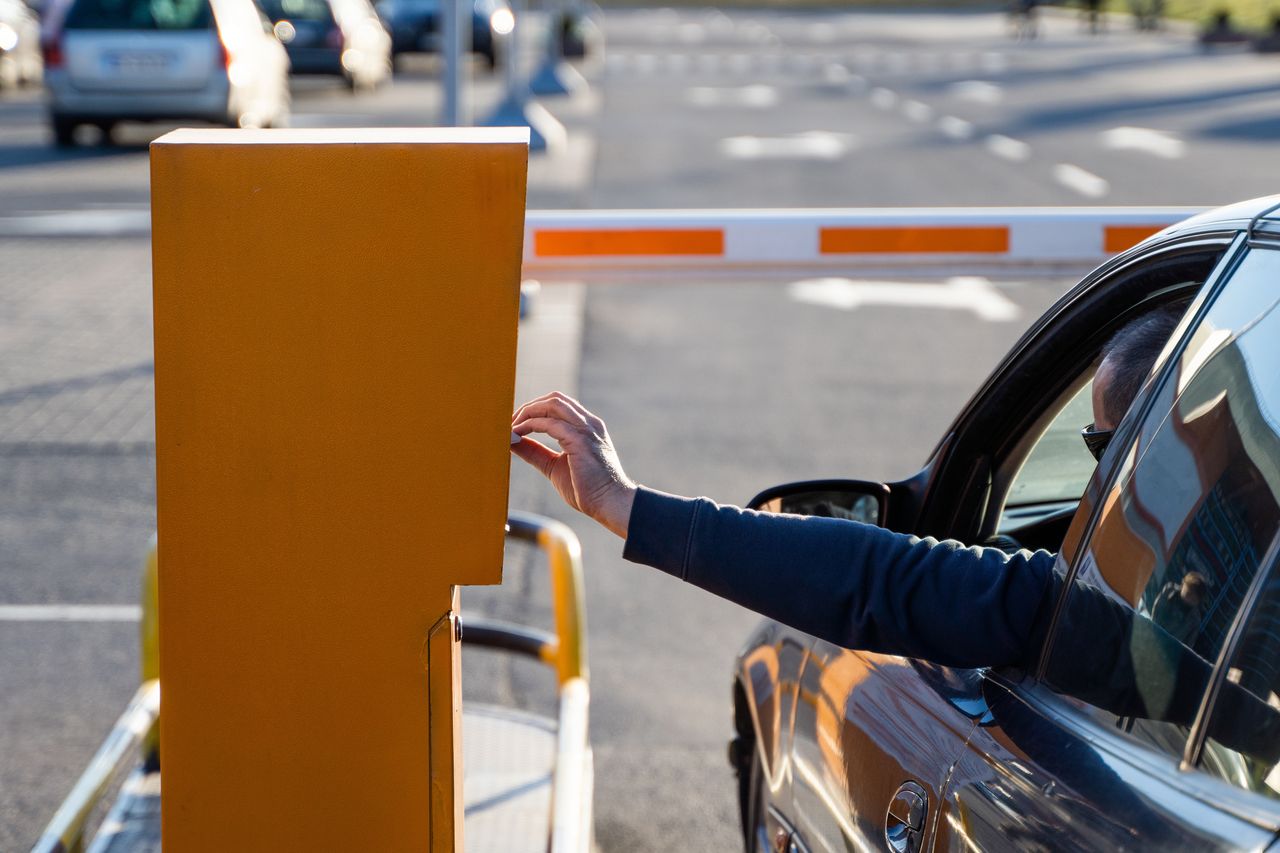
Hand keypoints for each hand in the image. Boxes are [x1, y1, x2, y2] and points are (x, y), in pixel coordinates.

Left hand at [511, 392, 636, 537]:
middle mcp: (588, 423)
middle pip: (554, 399)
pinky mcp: (580, 440)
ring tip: (512, 427)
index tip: (516, 424)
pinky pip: (550, 424)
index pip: (559, 405)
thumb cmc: (587, 489)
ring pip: (552, 404)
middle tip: (510, 423)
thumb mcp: (554, 466)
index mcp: (586, 427)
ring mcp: (586, 429)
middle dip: (529, 407)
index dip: (535, 410)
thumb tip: (512, 441)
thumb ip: (535, 452)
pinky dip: (530, 425)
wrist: (610, 504)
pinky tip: (518, 435)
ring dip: (528, 412)